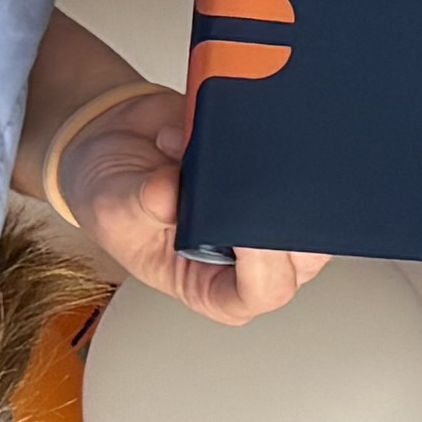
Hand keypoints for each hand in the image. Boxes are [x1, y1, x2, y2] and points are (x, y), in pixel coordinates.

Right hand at [38, 82, 328, 324]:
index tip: (245, 227)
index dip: (265, 265)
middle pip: (303, 252)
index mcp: (212, 285)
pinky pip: (298, 161)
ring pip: (310, 206)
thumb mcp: (111, 207)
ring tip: (220, 153)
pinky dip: (271, 141)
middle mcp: (249, 258)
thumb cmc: (112, 193)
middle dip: (279, 214)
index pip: (262, 292)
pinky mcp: (274, 175)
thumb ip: (142, 205)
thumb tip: (172, 193)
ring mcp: (266, 216)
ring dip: (278, 174)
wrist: (113, 141)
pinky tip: (230, 130)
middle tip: (245, 177)